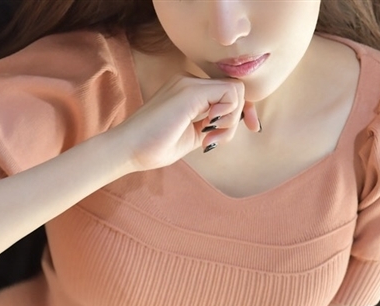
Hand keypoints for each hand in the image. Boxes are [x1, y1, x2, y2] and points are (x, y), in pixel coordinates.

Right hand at [115, 74, 259, 171]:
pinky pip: (230, 94)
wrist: (128, 150)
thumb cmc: (153, 147)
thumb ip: (210, 125)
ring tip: (210, 138)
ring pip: (236, 91)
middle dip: (235, 120)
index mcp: (188, 91)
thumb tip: (231, 124)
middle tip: (215, 140)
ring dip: (231, 121)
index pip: (228, 92)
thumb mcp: (191, 135)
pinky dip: (228, 116)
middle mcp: (189, 81)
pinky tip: (209, 130)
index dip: (243, 110)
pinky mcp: (190, 91)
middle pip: (235, 91)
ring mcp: (188, 83)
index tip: (251, 128)